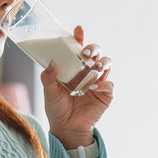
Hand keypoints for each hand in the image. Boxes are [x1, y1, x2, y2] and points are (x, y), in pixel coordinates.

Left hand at [40, 26, 113, 147]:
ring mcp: (98, 81)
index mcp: (73, 68)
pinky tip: (94, 87)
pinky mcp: (106, 94)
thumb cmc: (57, 108)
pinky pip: (109, 84)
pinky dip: (103, 84)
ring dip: (102, 62)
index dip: (79, 38)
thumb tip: (51, 62)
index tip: (78, 29)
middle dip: (93, 48)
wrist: (66, 128)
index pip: (77, 49)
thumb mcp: (49, 92)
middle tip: (85, 53)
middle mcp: (87, 71)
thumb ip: (48, 78)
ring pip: (106, 64)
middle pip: (96, 53)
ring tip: (95, 67)